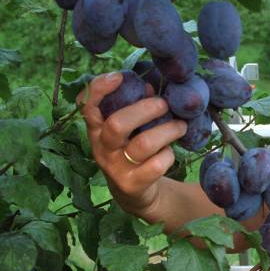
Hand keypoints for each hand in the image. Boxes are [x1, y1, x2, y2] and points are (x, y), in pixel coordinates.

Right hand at [78, 72, 186, 213]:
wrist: (135, 194)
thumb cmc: (133, 152)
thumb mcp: (129, 131)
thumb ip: (136, 109)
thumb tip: (150, 87)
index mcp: (97, 130)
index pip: (87, 106)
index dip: (99, 89)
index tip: (120, 77)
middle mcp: (102, 149)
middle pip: (117, 124)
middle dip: (145, 109)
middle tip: (164, 104)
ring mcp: (115, 168)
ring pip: (143, 144)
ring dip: (167, 131)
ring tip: (180, 126)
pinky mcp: (132, 185)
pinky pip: (156, 165)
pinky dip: (168, 155)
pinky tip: (170, 152)